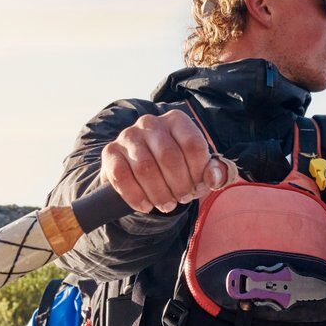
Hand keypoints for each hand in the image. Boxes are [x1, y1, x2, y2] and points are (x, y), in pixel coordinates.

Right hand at [100, 109, 234, 213]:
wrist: (140, 173)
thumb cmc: (176, 169)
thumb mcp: (198, 169)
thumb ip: (215, 172)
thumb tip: (214, 178)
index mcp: (176, 120)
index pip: (193, 145)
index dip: (198, 172)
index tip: (197, 186)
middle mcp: (150, 122)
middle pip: (169, 157)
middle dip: (178, 185)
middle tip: (180, 198)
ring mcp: (128, 135)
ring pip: (145, 168)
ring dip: (159, 194)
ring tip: (166, 204)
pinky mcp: (110, 152)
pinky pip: (122, 176)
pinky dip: (136, 196)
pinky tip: (146, 205)